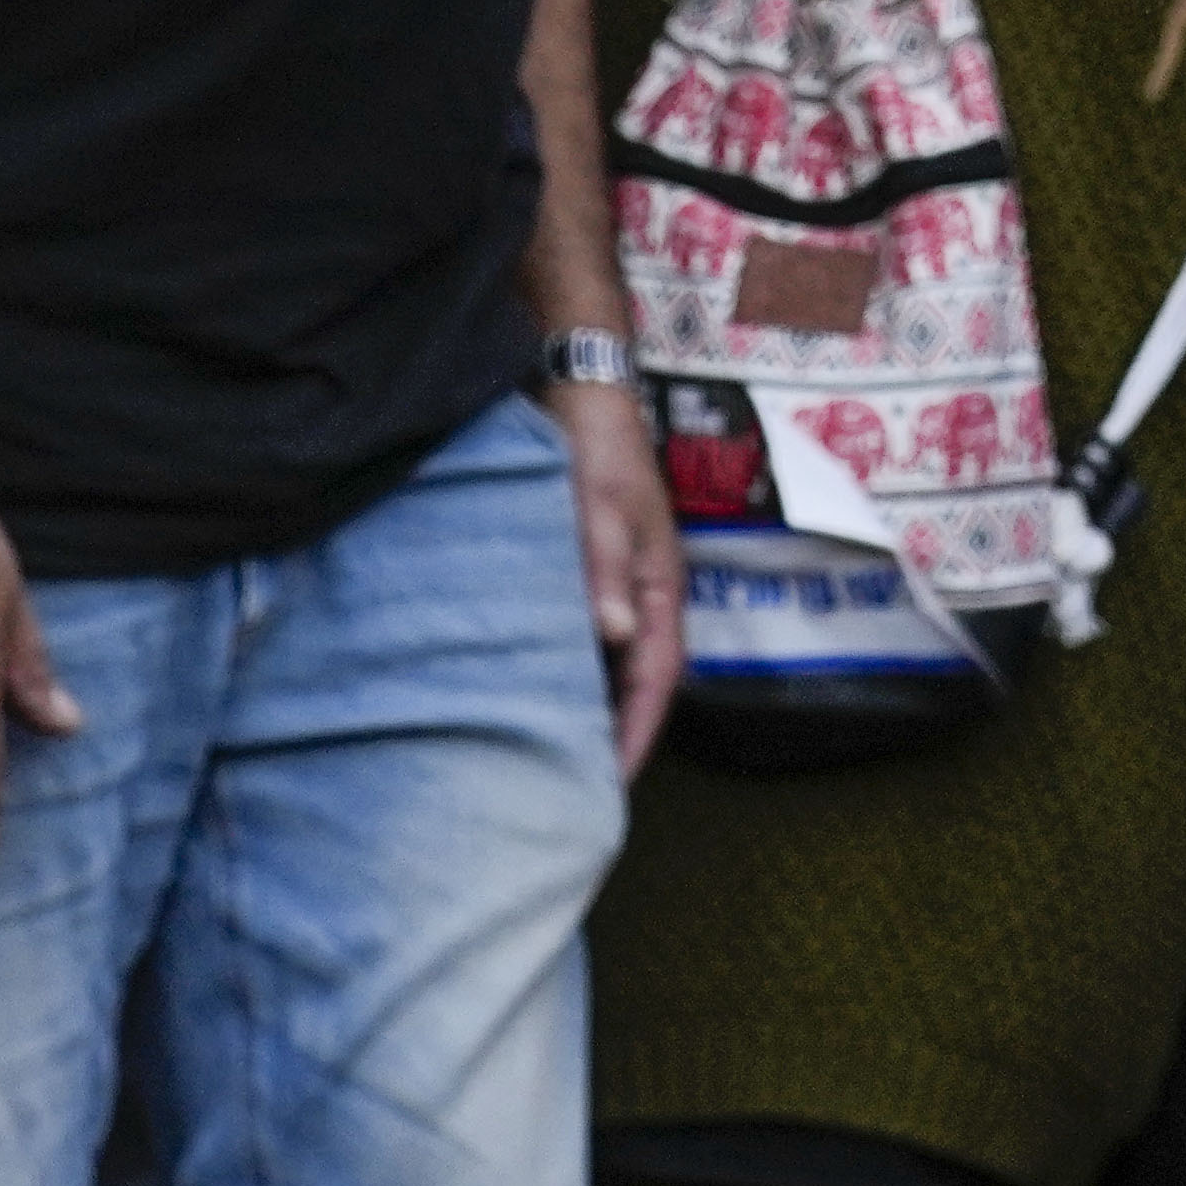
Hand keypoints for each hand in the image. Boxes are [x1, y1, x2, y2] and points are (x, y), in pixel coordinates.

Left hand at [557, 369, 683, 777]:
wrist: (578, 391)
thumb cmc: (595, 447)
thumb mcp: (600, 505)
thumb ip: (603, 567)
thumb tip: (611, 634)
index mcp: (659, 588)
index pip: (656, 680)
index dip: (636, 734)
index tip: (610, 783)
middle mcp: (640, 599)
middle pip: (633, 686)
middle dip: (610, 739)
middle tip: (573, 794)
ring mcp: (613, 590)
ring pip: (604, 668)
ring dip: (583, 711)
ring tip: (546, 762)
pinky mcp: (582, 578)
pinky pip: (576, 642)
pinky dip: (559, 674)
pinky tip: (525, 699)